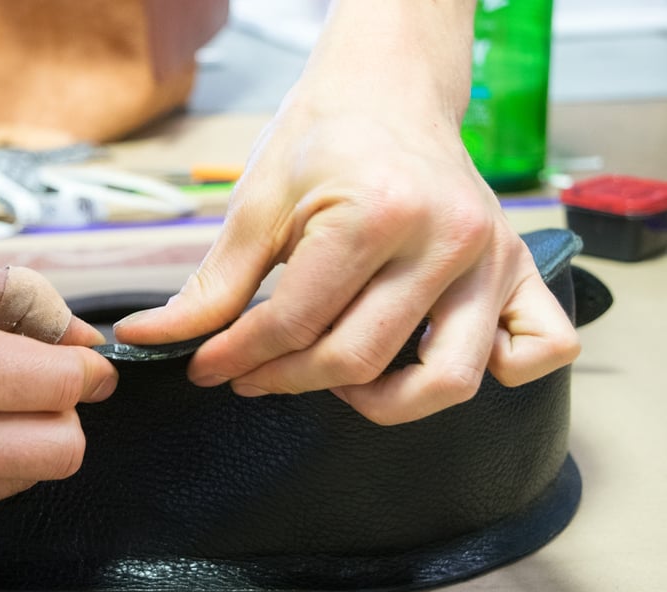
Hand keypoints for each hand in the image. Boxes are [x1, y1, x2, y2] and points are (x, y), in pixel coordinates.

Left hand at [116, 109, 577, 424]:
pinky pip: (541, 349)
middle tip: (249, 373)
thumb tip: (151, 339)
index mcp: (378, 214)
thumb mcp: (257, 204)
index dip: (236, 356)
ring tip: (332, 376)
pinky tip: (430, 358)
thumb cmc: (323, 139)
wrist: (388, 90)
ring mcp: (493, 258)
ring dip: (380, 401)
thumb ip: (211, 285)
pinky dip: (497, 373)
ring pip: (448, 380)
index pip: (295, 323)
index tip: (205, 367)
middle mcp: (448, 239)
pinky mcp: (521, 268)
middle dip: (286, 380)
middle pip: (359, 360)